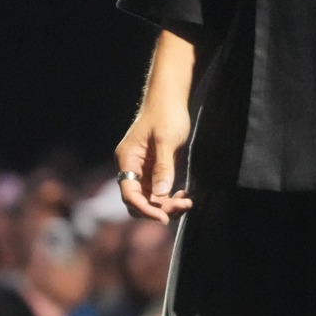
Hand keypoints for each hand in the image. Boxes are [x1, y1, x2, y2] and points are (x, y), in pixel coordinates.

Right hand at [115, 102, 192, 224]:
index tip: (163, 218)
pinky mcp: (153, 170)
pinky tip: (184, 196)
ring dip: (167, 205)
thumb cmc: (166, 114)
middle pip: (138, 200)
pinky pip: (158, 192)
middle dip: (158, 208)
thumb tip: (161, 195)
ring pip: (149, 199)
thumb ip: (163, 167)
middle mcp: (131, 168)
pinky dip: (169, 198)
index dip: (145, 209)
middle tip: (182, 206)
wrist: (169, 98)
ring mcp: (141, 170)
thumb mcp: (166, 140)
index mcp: (127, 160)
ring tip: (187, 202)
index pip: (129, 194)